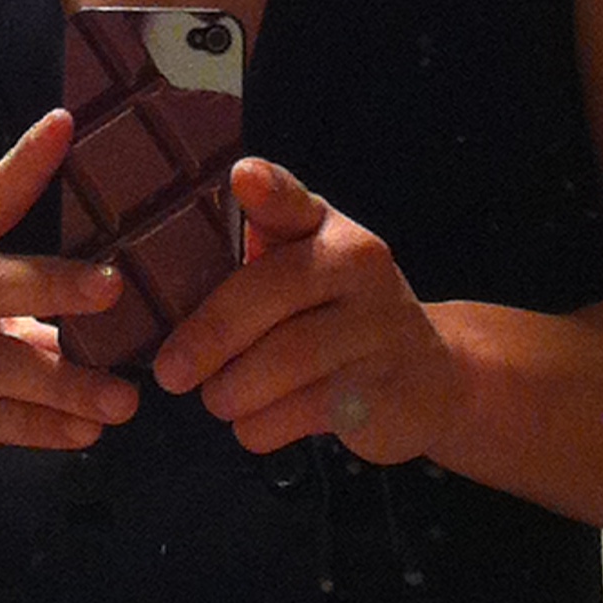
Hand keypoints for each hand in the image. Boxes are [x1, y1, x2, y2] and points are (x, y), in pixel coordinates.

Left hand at [151, 158, 463, 462]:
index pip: (295, 204)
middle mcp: (361, 269)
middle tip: (170, 372)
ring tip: (220, 398)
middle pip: (266, 296)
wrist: (432, 377)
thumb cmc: (341, 316)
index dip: (270, 191)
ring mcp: (377, 331)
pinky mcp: (381, 393)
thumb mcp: (309, 270)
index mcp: (332, 232)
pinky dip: (261, 426)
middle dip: (207, 340)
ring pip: (279, 364)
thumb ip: (260, 246)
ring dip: (230, 392)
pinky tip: (256, 422)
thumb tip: (202, 229)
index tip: (244, 176)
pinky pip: (298, 412)